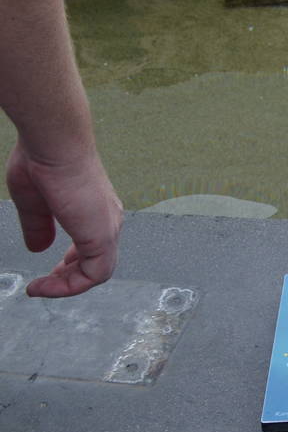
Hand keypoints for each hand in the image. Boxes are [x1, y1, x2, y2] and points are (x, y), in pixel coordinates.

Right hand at [7, 142, 123, 297]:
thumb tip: (38, 248)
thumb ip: (39, 227)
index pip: (91, 249)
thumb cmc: (44, 160)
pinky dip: (70, 286)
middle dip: (67, 279)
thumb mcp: (35, 202)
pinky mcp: (101, 234)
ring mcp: (107, 226)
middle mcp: (107, 219)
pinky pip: (95, 274)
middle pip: (96, 263)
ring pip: (98, 272)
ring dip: (67, 286)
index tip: (43, 276)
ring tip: (40, 289)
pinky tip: (43, 286)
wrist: (54, 143)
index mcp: (94, 210)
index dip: (68, 267)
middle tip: (42, 286)